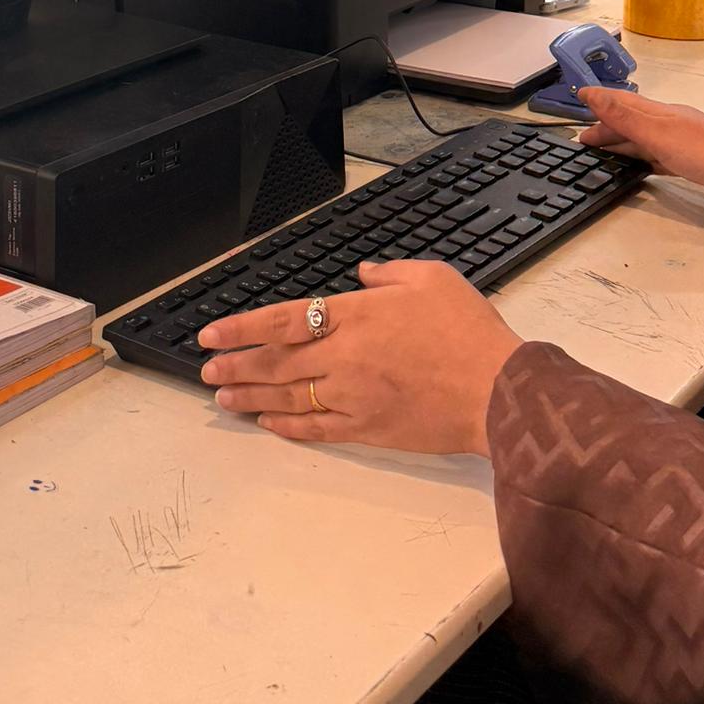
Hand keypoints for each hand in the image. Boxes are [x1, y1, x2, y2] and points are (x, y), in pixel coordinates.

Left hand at [199, 261, 521, 453]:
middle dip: (235, 366)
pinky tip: (268, 424)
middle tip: (205, 370)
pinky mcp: (368, 429)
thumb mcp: (431, 278)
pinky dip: (288, 427)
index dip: (240, 328)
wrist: (497, 388)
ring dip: (251, 398)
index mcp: (356, 316)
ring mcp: (353, 397)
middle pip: (275, 363)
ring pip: (288, 398)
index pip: (282, 321)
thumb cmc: (468, 331)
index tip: (210, 334)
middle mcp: (344, 358)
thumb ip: (389, 274)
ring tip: (223, 397)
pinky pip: (317, 429)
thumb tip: (364, 275)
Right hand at [577, 88, 703, 203]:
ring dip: (622, 141)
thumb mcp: (657, 133)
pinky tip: (640, 164)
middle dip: (607, 126)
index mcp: (660, 112)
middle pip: (631, 121)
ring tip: (604, 150)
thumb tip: (595, 95)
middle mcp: (669, 123)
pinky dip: (642, 157)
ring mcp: (681, 141)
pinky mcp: (691, 161)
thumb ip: (625, 116)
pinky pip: (658, 156)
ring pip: (643, 139)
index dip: (600, 99)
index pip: (622, 101)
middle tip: (585, 137)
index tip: (580, 95)